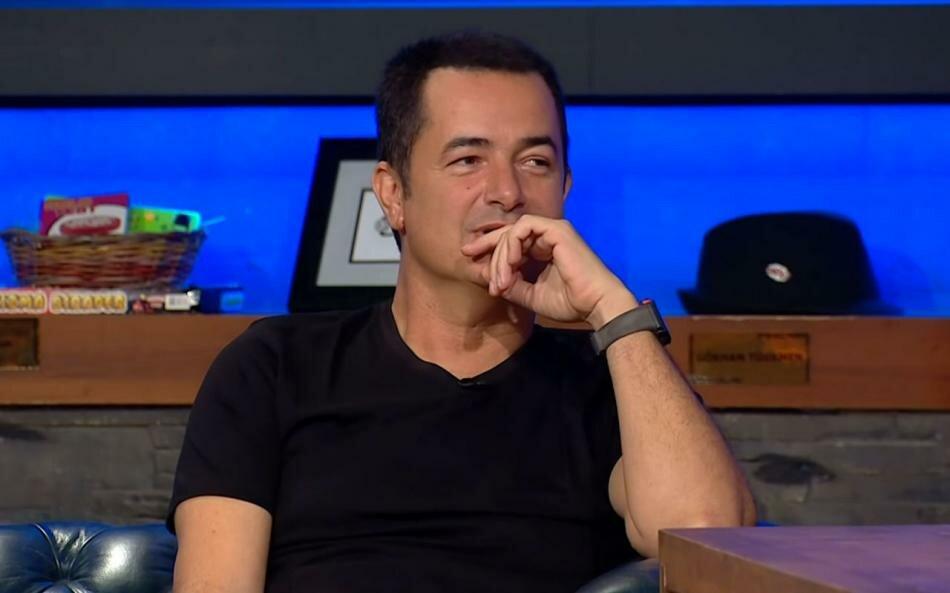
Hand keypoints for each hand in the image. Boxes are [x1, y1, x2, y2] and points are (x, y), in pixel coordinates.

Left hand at [460, 215, 637, 328]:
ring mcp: (553, 230)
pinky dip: (512, 244)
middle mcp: (548, 236)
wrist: (595, 305)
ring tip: (500, 279)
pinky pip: (524, 228)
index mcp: (544, 249)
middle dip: (487, 248)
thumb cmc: (570, 302)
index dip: (489, 250)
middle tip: (478, 269)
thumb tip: (493, 281)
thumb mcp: (532, 295)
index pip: (511, 242)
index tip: (470, 260)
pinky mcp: (557, 229)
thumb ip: (512, 285)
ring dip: (501, 255)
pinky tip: (510, 264)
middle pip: (508, 234)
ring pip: (513, 231)